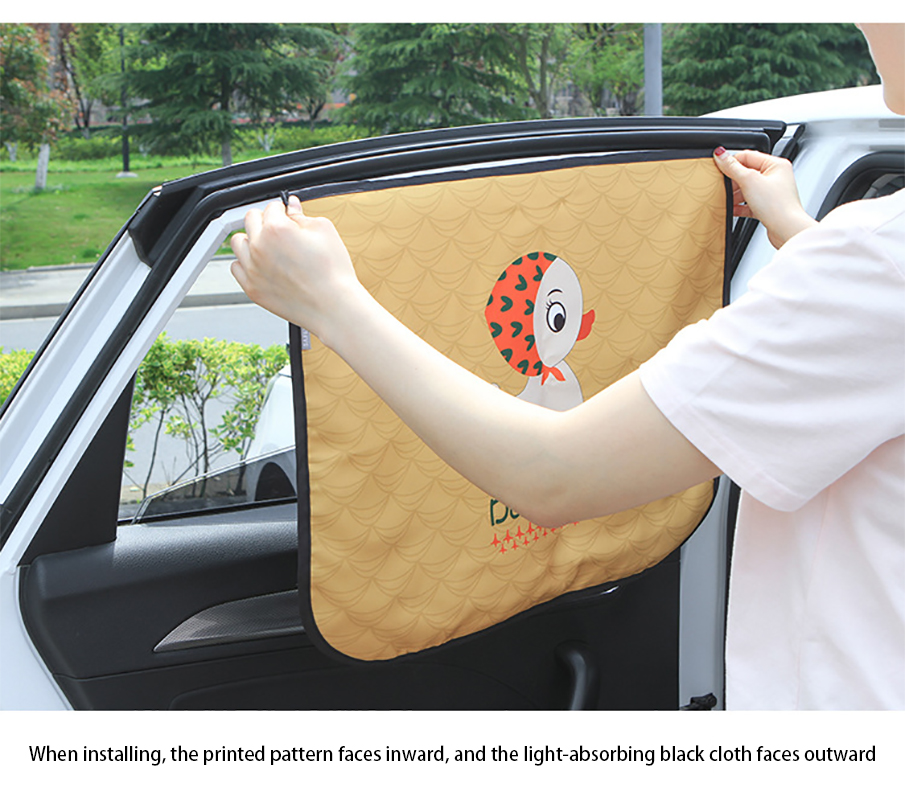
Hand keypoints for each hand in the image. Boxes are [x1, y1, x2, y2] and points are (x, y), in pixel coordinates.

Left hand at [230, 196, 364, 342]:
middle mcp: (259, 247)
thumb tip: (292, 207)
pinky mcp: (252, 288)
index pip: (271, 207)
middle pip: (250, 220)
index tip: (289, 217)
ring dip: (251, 240)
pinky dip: (246, 263)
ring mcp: (252, 269)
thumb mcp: (324, 232)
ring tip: (268, 247)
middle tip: (280, 230)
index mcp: (276, 229)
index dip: (283, 210)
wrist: (333, 307)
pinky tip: (262, 265)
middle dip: (265, 220)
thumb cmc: (332, 273)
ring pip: (238, 242)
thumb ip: (302, 215)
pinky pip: (236, 267)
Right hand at [713, 147, 817, 248]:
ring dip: (735, 195)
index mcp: (776, 165)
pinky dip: (739, 206)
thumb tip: (721, 154)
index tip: (718, 167)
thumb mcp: (750, 181)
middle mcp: (776, 177)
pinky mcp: (767, 207)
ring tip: (726, 199)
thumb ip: (733, 167)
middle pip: (747, 173)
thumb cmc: (777, 205)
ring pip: (747, 189)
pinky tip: (731, 209)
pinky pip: (749, 203)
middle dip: (732, 181)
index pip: (748, 156)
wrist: (786, 230)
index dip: (732, 161)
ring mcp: (772, 193)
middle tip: (722, 186)